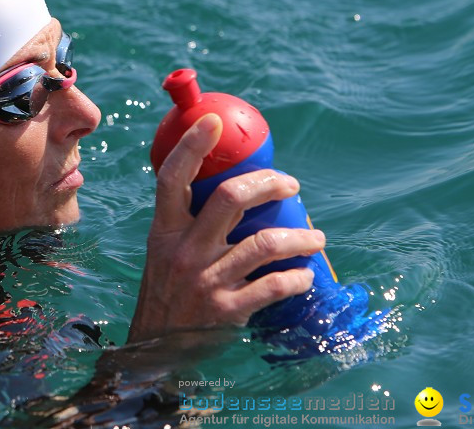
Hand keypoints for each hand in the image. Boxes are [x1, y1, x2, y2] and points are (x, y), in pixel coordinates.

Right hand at [127, 113, 324, 342]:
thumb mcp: (163, 252)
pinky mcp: (227, 310)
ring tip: (316, 238)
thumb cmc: (166, 294)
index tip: (213, 122)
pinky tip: (305, 275)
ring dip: (300, 238)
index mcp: (165, 230)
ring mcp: (206, 281)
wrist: (157, 350)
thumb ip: (186, 224)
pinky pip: (273, 286)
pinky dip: (296, 278)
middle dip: (268, 183)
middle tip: (290, 184)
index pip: (173, 177)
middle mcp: (184, 251)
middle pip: (230, 198)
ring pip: (264, 243)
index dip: (191, 144)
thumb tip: (226, 186)